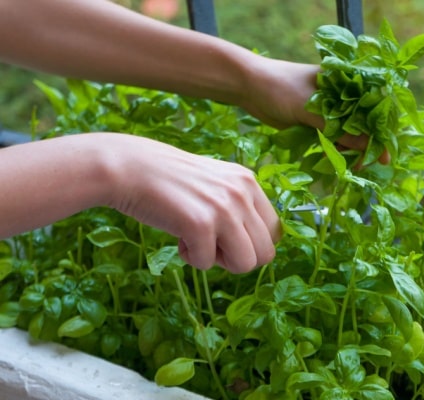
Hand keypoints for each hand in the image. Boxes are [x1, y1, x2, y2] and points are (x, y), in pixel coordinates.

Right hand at [105, 134, 280, 272]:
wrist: (129, 168)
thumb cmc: (170, 182)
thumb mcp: (216, 185)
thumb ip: (239, 207)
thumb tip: (257, 250)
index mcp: (249, 182)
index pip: (275, 232)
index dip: (250, 243)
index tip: (225, 235)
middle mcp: (243, 192)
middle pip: (266, 253)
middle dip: (237, 257)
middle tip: (211, 243)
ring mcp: (224, 208)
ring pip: (246, 264)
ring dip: (219, 261)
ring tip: (197, 241)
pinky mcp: (201, 224)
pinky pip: (207, 264)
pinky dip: (190, 258)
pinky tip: (178, 236)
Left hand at [241, 57, 389, 163]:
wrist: (249, 88)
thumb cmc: (281, 87)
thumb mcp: (311, 109)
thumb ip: (339, 128)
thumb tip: (367, 146)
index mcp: (347, 81)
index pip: (373, 107)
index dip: (381, 131)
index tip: (383, 154)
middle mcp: (342, 95)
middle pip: (363, 124)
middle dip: (365, 145)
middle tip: (363, 165)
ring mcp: (330, 110)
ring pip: (348, 134)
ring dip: (349, 150)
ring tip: (349, 167)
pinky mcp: (317, 122)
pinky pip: (332, 139)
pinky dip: (334, 150)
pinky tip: (334, 162)